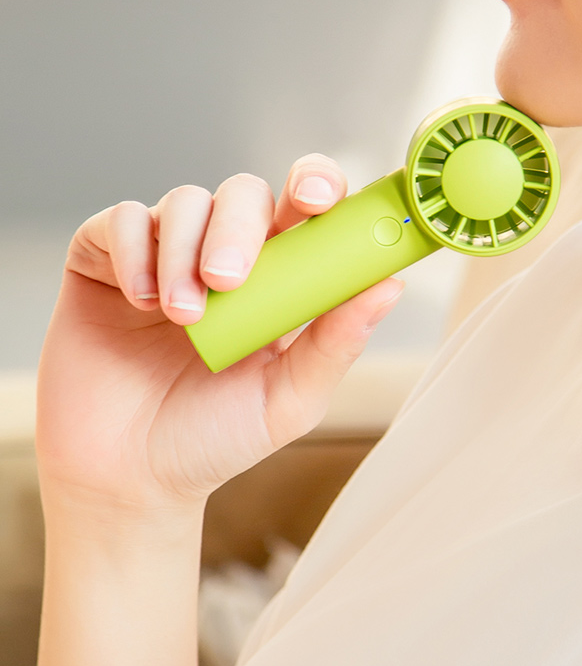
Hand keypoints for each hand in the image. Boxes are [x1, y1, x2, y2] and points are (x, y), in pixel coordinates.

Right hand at [35, 155, 404, 513]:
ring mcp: (167, 253)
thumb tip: (390, 286)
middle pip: (245, 193)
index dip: (317, 186)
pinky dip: (134, 249)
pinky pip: (122, 220)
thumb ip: (336, 343)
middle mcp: (225, 253)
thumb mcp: (289, 398)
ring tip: (184, 317)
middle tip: (229, 279)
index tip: (317, 198)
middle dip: (241, 225)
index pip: (306, 207)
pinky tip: (141, 300)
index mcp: (280, 276)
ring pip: (185, 201)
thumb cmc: (217, 437)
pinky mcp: (106, 259)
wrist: (128, 480)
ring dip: (185, 250)